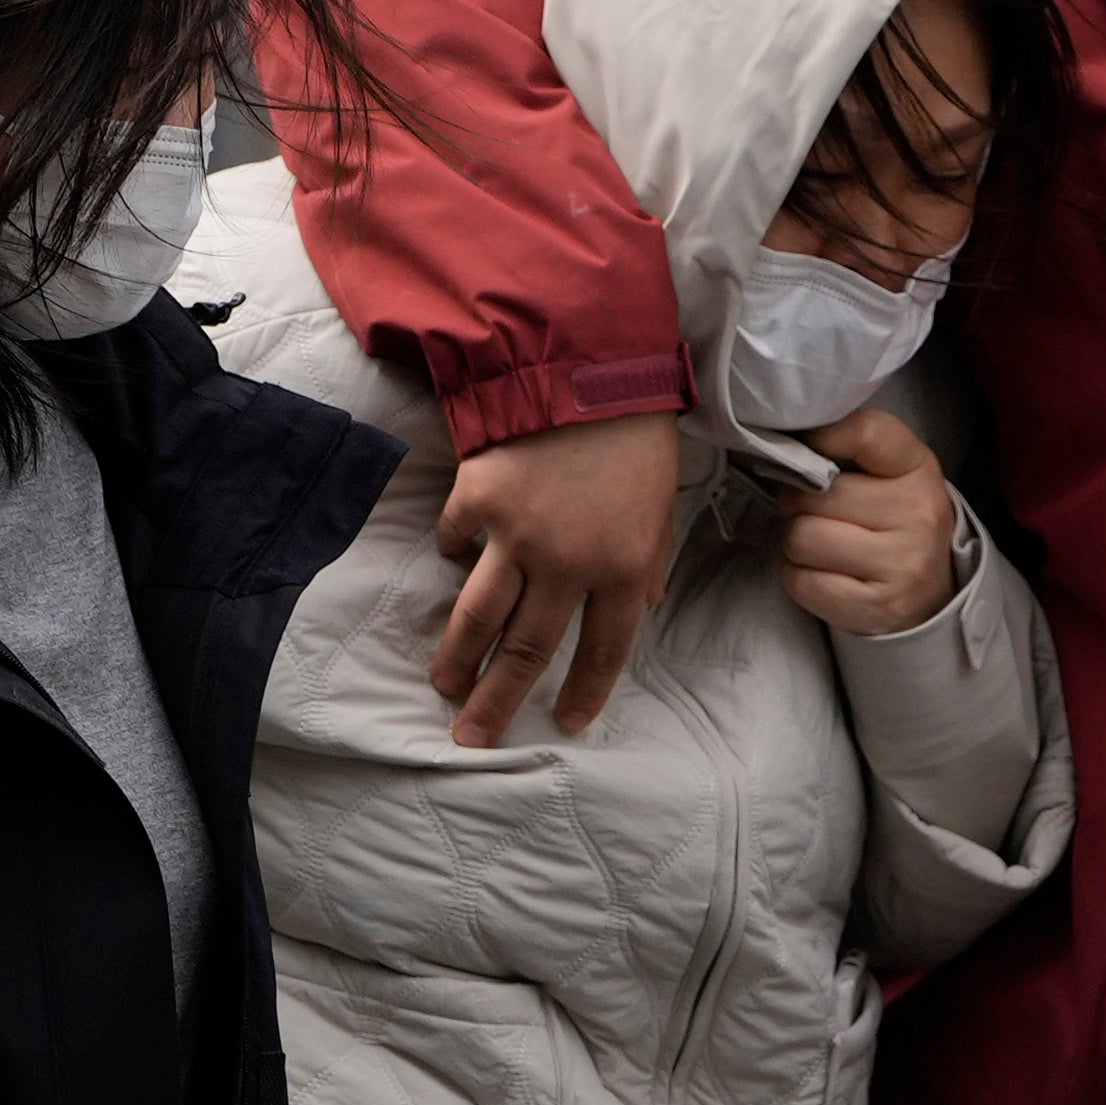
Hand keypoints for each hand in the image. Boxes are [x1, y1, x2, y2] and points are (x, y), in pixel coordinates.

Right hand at [433, 412, 680, 747]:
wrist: (590, 366)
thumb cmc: (638, 435)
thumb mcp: (662, 505)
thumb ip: (650, 562)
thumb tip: (642, 607)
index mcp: (625, 569)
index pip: (604, 651)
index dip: (584, 692)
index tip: (564, 724)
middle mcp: (570, 564)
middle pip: (528, 651)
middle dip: (498, 701)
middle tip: (474, 738)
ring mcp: (518, 535)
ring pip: (479, 616)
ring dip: (458, 658)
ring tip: (443, 686)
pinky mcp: (478, 499)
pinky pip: (456, 541)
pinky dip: (453, 554)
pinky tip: (451, 564)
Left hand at [775, 402, 970, 637]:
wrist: (930, 598)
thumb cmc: (895, 527)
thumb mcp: (892, 476)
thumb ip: (852, 450)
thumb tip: (790, 444)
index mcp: (919, 468)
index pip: (865, 433)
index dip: (821, 438)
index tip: (808, 451)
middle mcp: (918, 514)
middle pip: (815, 494)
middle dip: (800, 504)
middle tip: (816, 514)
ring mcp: (902, 564)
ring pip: (802, 538)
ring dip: (797, 544)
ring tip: (821, 547)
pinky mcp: (878, 606)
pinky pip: (802, 581)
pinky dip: (799, 577)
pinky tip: (823, 574)